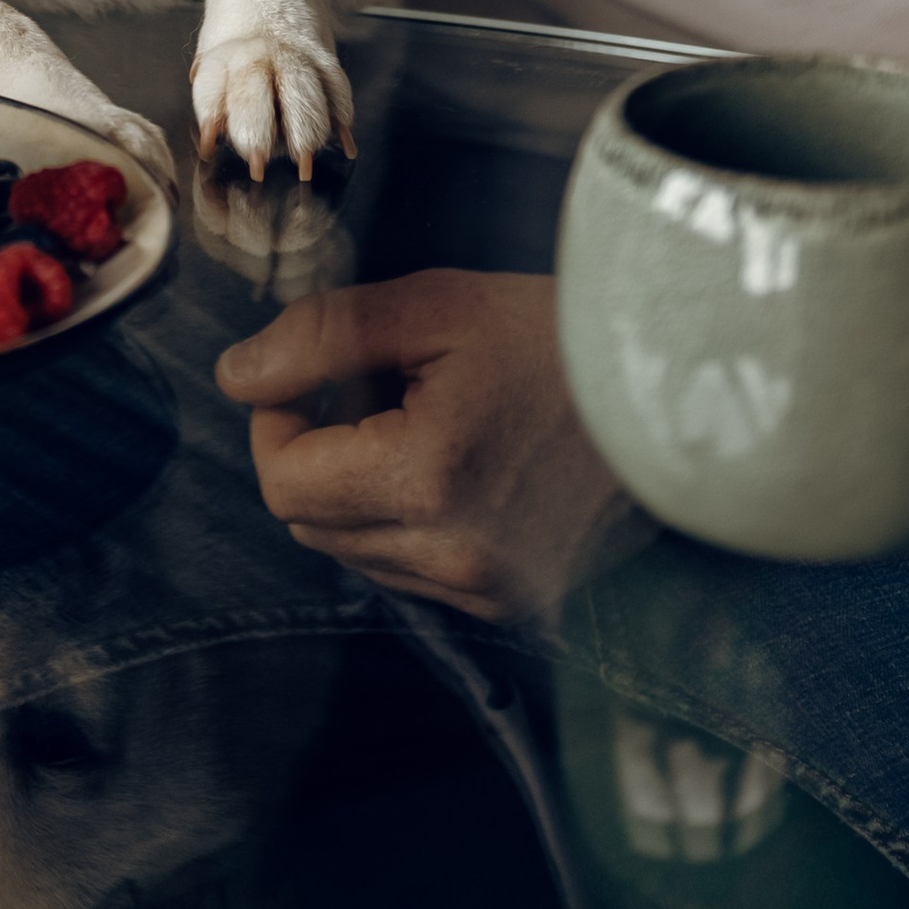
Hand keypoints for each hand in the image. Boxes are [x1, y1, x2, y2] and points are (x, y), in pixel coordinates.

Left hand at [215, 269, 641, 621]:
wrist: (673, 394)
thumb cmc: (558, 336)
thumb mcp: (432, 306)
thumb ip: (320, 339)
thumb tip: (235, 375)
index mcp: (426, 482)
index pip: (282, 482)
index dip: (275, 420)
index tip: (308, 374)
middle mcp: (455, 557)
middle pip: (312, 524)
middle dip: (315, 451)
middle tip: (370, 385)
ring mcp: (488, 591)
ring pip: (356, 552)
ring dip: (358, 488)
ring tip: (422, 419)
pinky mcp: (514, 603)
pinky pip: (412, 572)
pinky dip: (405, 520)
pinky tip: (454, 461)